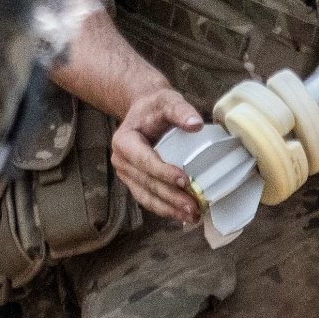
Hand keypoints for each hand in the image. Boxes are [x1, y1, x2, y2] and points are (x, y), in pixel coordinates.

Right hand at [110, 84, 207, 227]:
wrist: (144, 111)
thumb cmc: (155, 107)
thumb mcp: (168, 101)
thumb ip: (181, 110)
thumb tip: (196, 124)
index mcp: (124, 141)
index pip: (144, 160)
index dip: (163, 172)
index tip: (184, 181)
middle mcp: (121, 161)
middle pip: (147, 183)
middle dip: (171, 197)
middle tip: (193, 206)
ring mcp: (126, 174)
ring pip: (146, 196)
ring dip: (168, 209)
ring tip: (191, 216)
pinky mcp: (135, 182)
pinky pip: (148, 198)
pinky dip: (165, 208)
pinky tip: (182, 215)